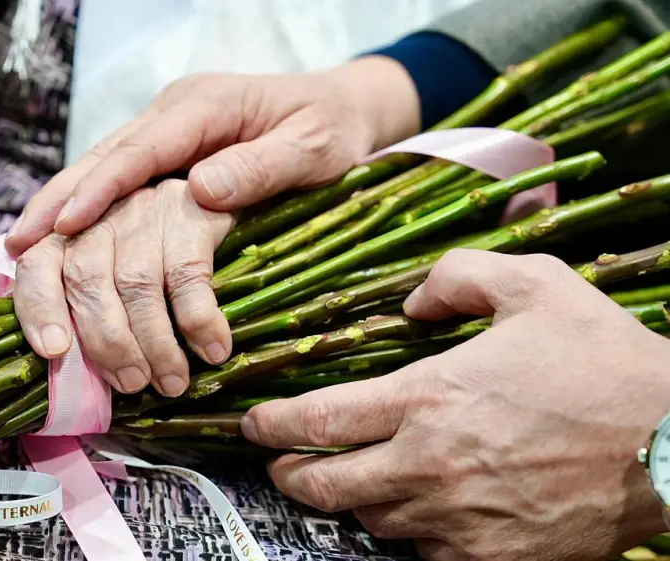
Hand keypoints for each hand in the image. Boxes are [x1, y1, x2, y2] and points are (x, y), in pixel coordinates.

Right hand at [4, 56, 420, 255]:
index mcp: (204, 105)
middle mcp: (171, 117)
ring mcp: (162, 137)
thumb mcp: (314, 146)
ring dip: (59, 215)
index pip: (141, 148)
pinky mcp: (162, 161)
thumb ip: (262, 164)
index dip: (99, 187)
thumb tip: (200, 191)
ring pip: (93, 173)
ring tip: (20, 258)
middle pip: (99, 159)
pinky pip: (110, 188)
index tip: (64, 224)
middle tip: (20, 251)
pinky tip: (52, 251)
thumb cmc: (331, 128)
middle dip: (58, 206)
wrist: (339, 110)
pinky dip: (78, 218)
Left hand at [13, 179, 233, 396]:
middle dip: (109, 343)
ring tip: (172, 382)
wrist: (206, 191)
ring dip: (156, 345)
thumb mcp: (102, 265)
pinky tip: (212, 351)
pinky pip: (189, 279)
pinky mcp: (189, 218)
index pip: (36, 267)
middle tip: (132, 383)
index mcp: (64, 233)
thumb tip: (59, 356)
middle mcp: (98, 218)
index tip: (54, 351)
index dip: (40, 309)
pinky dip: (200, 323)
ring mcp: (144, 215)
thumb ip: (75, 302)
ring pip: (138, 286)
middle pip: (87, 283)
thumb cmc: (142, 247)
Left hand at [242, 249, 669, 559]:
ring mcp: (458, 520)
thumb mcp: (534, 285)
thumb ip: (458, 277)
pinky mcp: (492, 558)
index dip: (272, 424)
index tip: (252, 423)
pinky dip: (407, 531)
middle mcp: (430, 465)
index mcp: (429, 398)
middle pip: (325, 484)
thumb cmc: (605, 362)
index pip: (318, 419)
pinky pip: (423, 553)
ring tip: (344, 481)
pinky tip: (413, 510)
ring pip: (371, 519)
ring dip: (349, 500)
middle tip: (278, 463)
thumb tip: (413, 304)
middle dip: (289, 474)